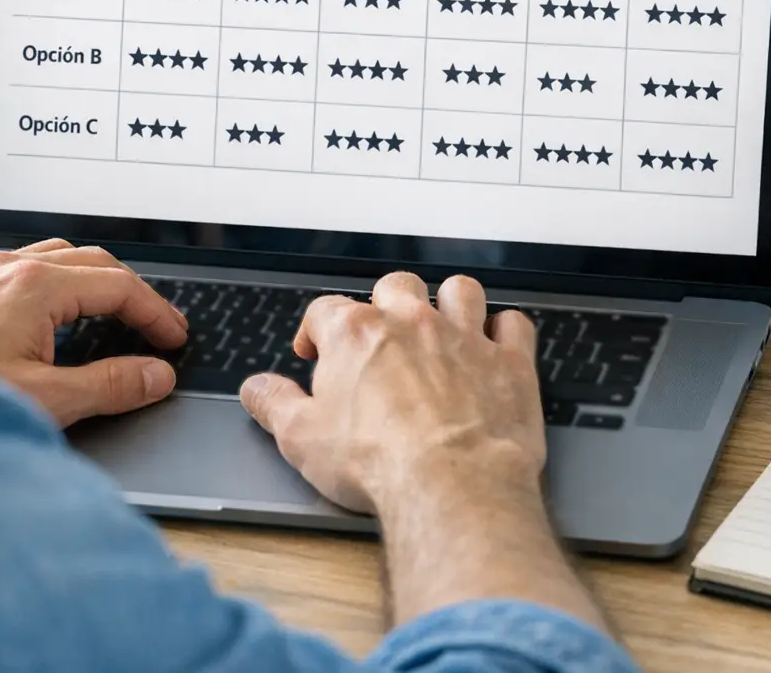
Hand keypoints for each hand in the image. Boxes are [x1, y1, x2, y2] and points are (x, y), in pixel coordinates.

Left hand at [0, 240, 187, 425]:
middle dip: (132, 293)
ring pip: (56, 259)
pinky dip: (55, 286)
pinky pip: (22, 271)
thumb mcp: (43, 399)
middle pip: (93, 262)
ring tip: (111, 318)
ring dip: (91, 283)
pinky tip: (49, 321)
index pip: (120, 285)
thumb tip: (154, 376)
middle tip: (155, 328)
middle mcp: (8, 269)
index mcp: (36, 286)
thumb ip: (108, 385)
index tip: (175, 339)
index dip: (157, 313)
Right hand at [238, 271, 543, 514]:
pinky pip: (513, 324)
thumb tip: (256, 389)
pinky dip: (504, 331)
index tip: (316, 352)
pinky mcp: (510, 363)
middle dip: (385, 306)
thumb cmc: (377, 462)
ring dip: (448, 303)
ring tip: (440, 328)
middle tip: (380, 339)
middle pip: (395, 287)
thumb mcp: (300, 439)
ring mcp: (465, 337)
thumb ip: (273, 404)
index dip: (316, 330)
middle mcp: (411, 322)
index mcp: (356, 334)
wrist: (451, 484)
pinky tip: (495, 345)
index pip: (325, 310)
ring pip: (458, 290)